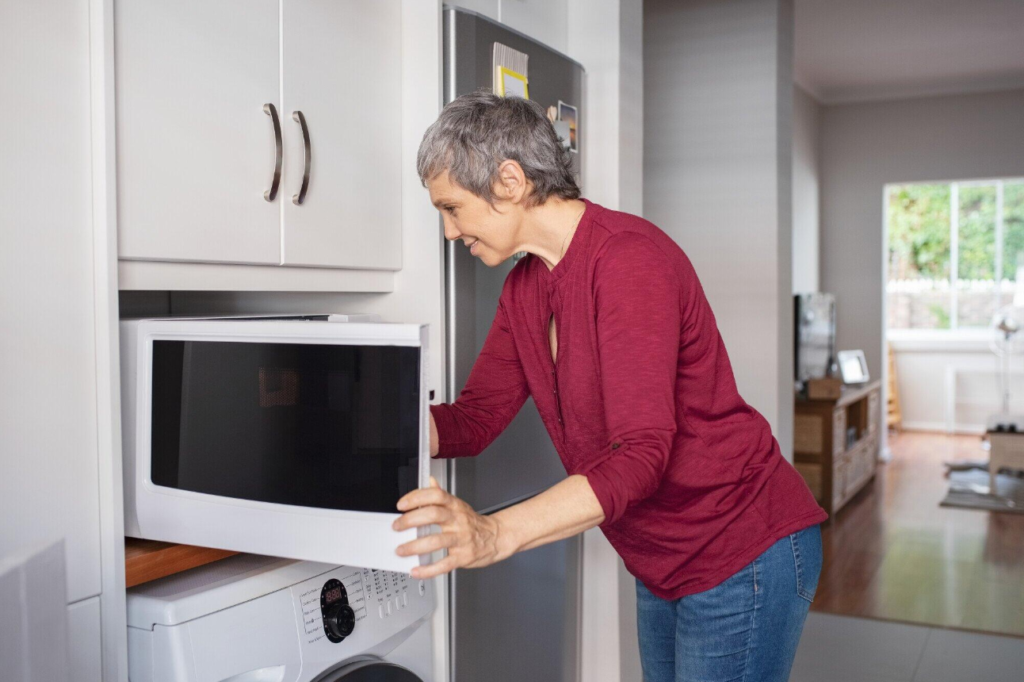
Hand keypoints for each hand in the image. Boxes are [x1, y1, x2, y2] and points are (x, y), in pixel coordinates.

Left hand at [393, 476, 513, 578]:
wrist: (496, 538)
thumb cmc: (473, 523)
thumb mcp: (458, 505)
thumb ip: (441, 494)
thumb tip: (429, 481)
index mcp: (455, 506)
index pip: (435, 495)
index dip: (416, 497)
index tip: (402, 504)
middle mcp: (458, 520)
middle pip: (433, 514)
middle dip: (411, 520)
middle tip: (397, 526)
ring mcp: (461, 538)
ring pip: (436, 540)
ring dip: (415, 546)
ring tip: (401, 550)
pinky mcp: (463, 556)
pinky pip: (444, 564)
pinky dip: (428, 569)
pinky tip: (416, 570)